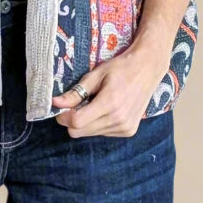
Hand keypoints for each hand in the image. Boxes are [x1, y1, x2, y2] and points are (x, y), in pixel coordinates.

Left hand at [52, 42, 169, 137]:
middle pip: (80, 132)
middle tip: (77, 104)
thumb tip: (55, 103)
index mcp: (109, 103)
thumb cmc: (120, 68)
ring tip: (96, 104)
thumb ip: (75, 92)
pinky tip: (107, 110)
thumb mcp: (96, 75)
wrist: (147, 70)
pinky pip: (103, 134)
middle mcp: (118, 119)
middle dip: (73, 120)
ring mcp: (125, 128)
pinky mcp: (129, 131)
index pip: (76, 122)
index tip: (61, 108)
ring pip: (90, 134)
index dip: (64, 117)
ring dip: (86, 122)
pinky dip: (98, 124)